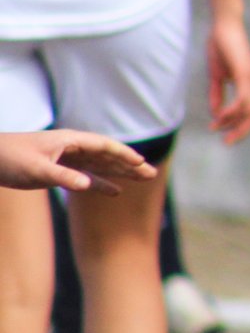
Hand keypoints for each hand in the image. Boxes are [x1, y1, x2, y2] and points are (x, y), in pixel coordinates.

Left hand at [0, 130, 156, 194]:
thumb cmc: (10, 159)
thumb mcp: (37, 169)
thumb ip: (63, 177)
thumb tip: (87, 185)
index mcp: (70, 141)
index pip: (104, 146)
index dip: (124, 154)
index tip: (141, 163)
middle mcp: (72, 148)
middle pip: (107, 155)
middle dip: (130, 164)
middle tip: (152, 174)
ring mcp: (66, 160)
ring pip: (100, 166)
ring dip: (120, 173)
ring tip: (143, 179)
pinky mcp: (58, 171)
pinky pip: (86, 177)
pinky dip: (100, 183)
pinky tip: (115, 191)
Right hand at [207, 16, 249, 144]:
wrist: (223, 26)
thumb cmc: (221, 48)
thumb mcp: (217, 76)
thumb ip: (217, 95)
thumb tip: (217, 113)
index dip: (240, 127)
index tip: (223, 135)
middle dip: (241, 132)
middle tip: (225, 142)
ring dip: (233, 122)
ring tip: (216, 128)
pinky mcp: (244, 72)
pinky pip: (243, 97)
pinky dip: (233, 110)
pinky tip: (221, 116)